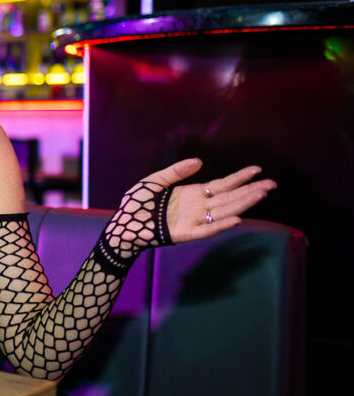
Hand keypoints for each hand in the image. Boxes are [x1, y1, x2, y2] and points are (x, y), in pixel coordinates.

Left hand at [143, 159, 276, 242]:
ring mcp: (194, 220)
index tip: (257, 170)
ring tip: (261, 194)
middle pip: (230, 197)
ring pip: (224, 211)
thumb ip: (177, 171)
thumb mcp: (156, 180)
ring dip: (243, 203)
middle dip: (251, 190)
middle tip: (272, 183)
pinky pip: (207, 229)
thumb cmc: (137, 203)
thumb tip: (200, 161)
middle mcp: (198, 207)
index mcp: (192, 194)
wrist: (122, 223)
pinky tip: (237, 218)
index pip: (222, 185)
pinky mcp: (186, 233)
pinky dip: (221, 225)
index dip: (240, 178)